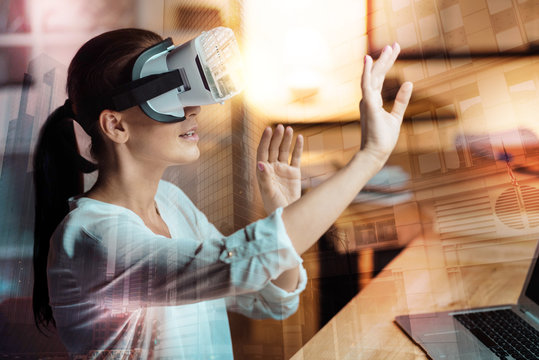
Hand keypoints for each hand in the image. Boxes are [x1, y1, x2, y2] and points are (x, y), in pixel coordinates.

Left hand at [256, 124, 303, 214]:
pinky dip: (297, 148)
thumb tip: (260, 163)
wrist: (288, 213)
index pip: (263, 152)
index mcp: (263, 171)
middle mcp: (272, 168)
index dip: (265, 140)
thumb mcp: (268, 191)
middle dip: (276, 138)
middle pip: (273, 149)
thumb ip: (264, 177)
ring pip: (284, 151)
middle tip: (280, 127)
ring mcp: (283, 169)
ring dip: (286, 140)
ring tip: (290, 129)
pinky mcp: (294, 173)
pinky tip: (299, 138)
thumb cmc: (273, 205)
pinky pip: (296, 158)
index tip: (268, 129)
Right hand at [360, 43, 412, 162]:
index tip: (394, 51)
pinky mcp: (369, 105)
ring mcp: (367, 102)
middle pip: (377, 75)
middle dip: (386, 59)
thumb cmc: (383, 139)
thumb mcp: (396, 116)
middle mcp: (368, 99)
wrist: (375, 154)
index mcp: (373, 102)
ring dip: (380, 62)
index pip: (380, 79)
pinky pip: (366, 85)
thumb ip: (401, 100)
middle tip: (395, 45)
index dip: (386, 64)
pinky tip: (369, 60)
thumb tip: (408, 83)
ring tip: (390, 48)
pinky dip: (367, 72)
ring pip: (373, 77)